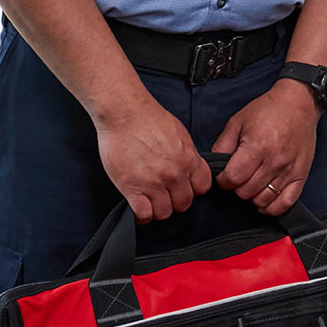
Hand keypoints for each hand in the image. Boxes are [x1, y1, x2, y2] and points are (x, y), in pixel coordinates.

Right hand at [96, 98, 211, 223]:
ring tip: (149, 198)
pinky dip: (141, 215)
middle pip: (183, 204)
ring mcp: (154, 182)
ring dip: (157, 208)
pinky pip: (144, 215)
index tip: (182, 186)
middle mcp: (174, 173)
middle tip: (163, 193)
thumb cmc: (147, 117)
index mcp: (188, 158)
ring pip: (164, 213)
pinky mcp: (133, 188)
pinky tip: (138, 204)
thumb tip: (189, 167)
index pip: (202, 187)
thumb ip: (186, 154)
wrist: (124, 111)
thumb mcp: (178, 132)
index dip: (192, 189)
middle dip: (174, 200)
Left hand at [212, 79, 321, 215]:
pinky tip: (264, 199)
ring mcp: (288, 170)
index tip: (224, 175)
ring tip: (251, 183)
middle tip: (238, 176)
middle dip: (237, 187)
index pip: (233, 178)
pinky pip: (285, 203)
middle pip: (246, 192)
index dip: (223, 180)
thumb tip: (215, 165)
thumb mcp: (238, 121)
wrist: (298, 104)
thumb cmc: (269, 110)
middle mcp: (273, 161)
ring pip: (263, 200)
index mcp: (256, 146)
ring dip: (252, 196)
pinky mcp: (300, 176)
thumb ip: (223, 145)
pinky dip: (272, 207)